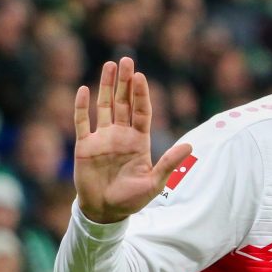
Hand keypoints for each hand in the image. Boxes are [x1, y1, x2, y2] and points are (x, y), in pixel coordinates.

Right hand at [74, 57, 191, 223]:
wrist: (105, 212)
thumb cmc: (131, 199)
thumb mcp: (154, 182)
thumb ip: (169, 163)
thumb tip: (190, 146)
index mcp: (139, 141)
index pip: (141, 111)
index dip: (141, 94)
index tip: (140, 76)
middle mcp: (121, 135)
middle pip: (123, 102)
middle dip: (124, 82)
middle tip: (126, 59)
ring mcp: (102, 138)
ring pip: (104, 106)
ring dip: (105, 86)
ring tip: (109, 65)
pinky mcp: (84, 145)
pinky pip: (82, 122)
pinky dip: (81, 106)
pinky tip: (83, 90)